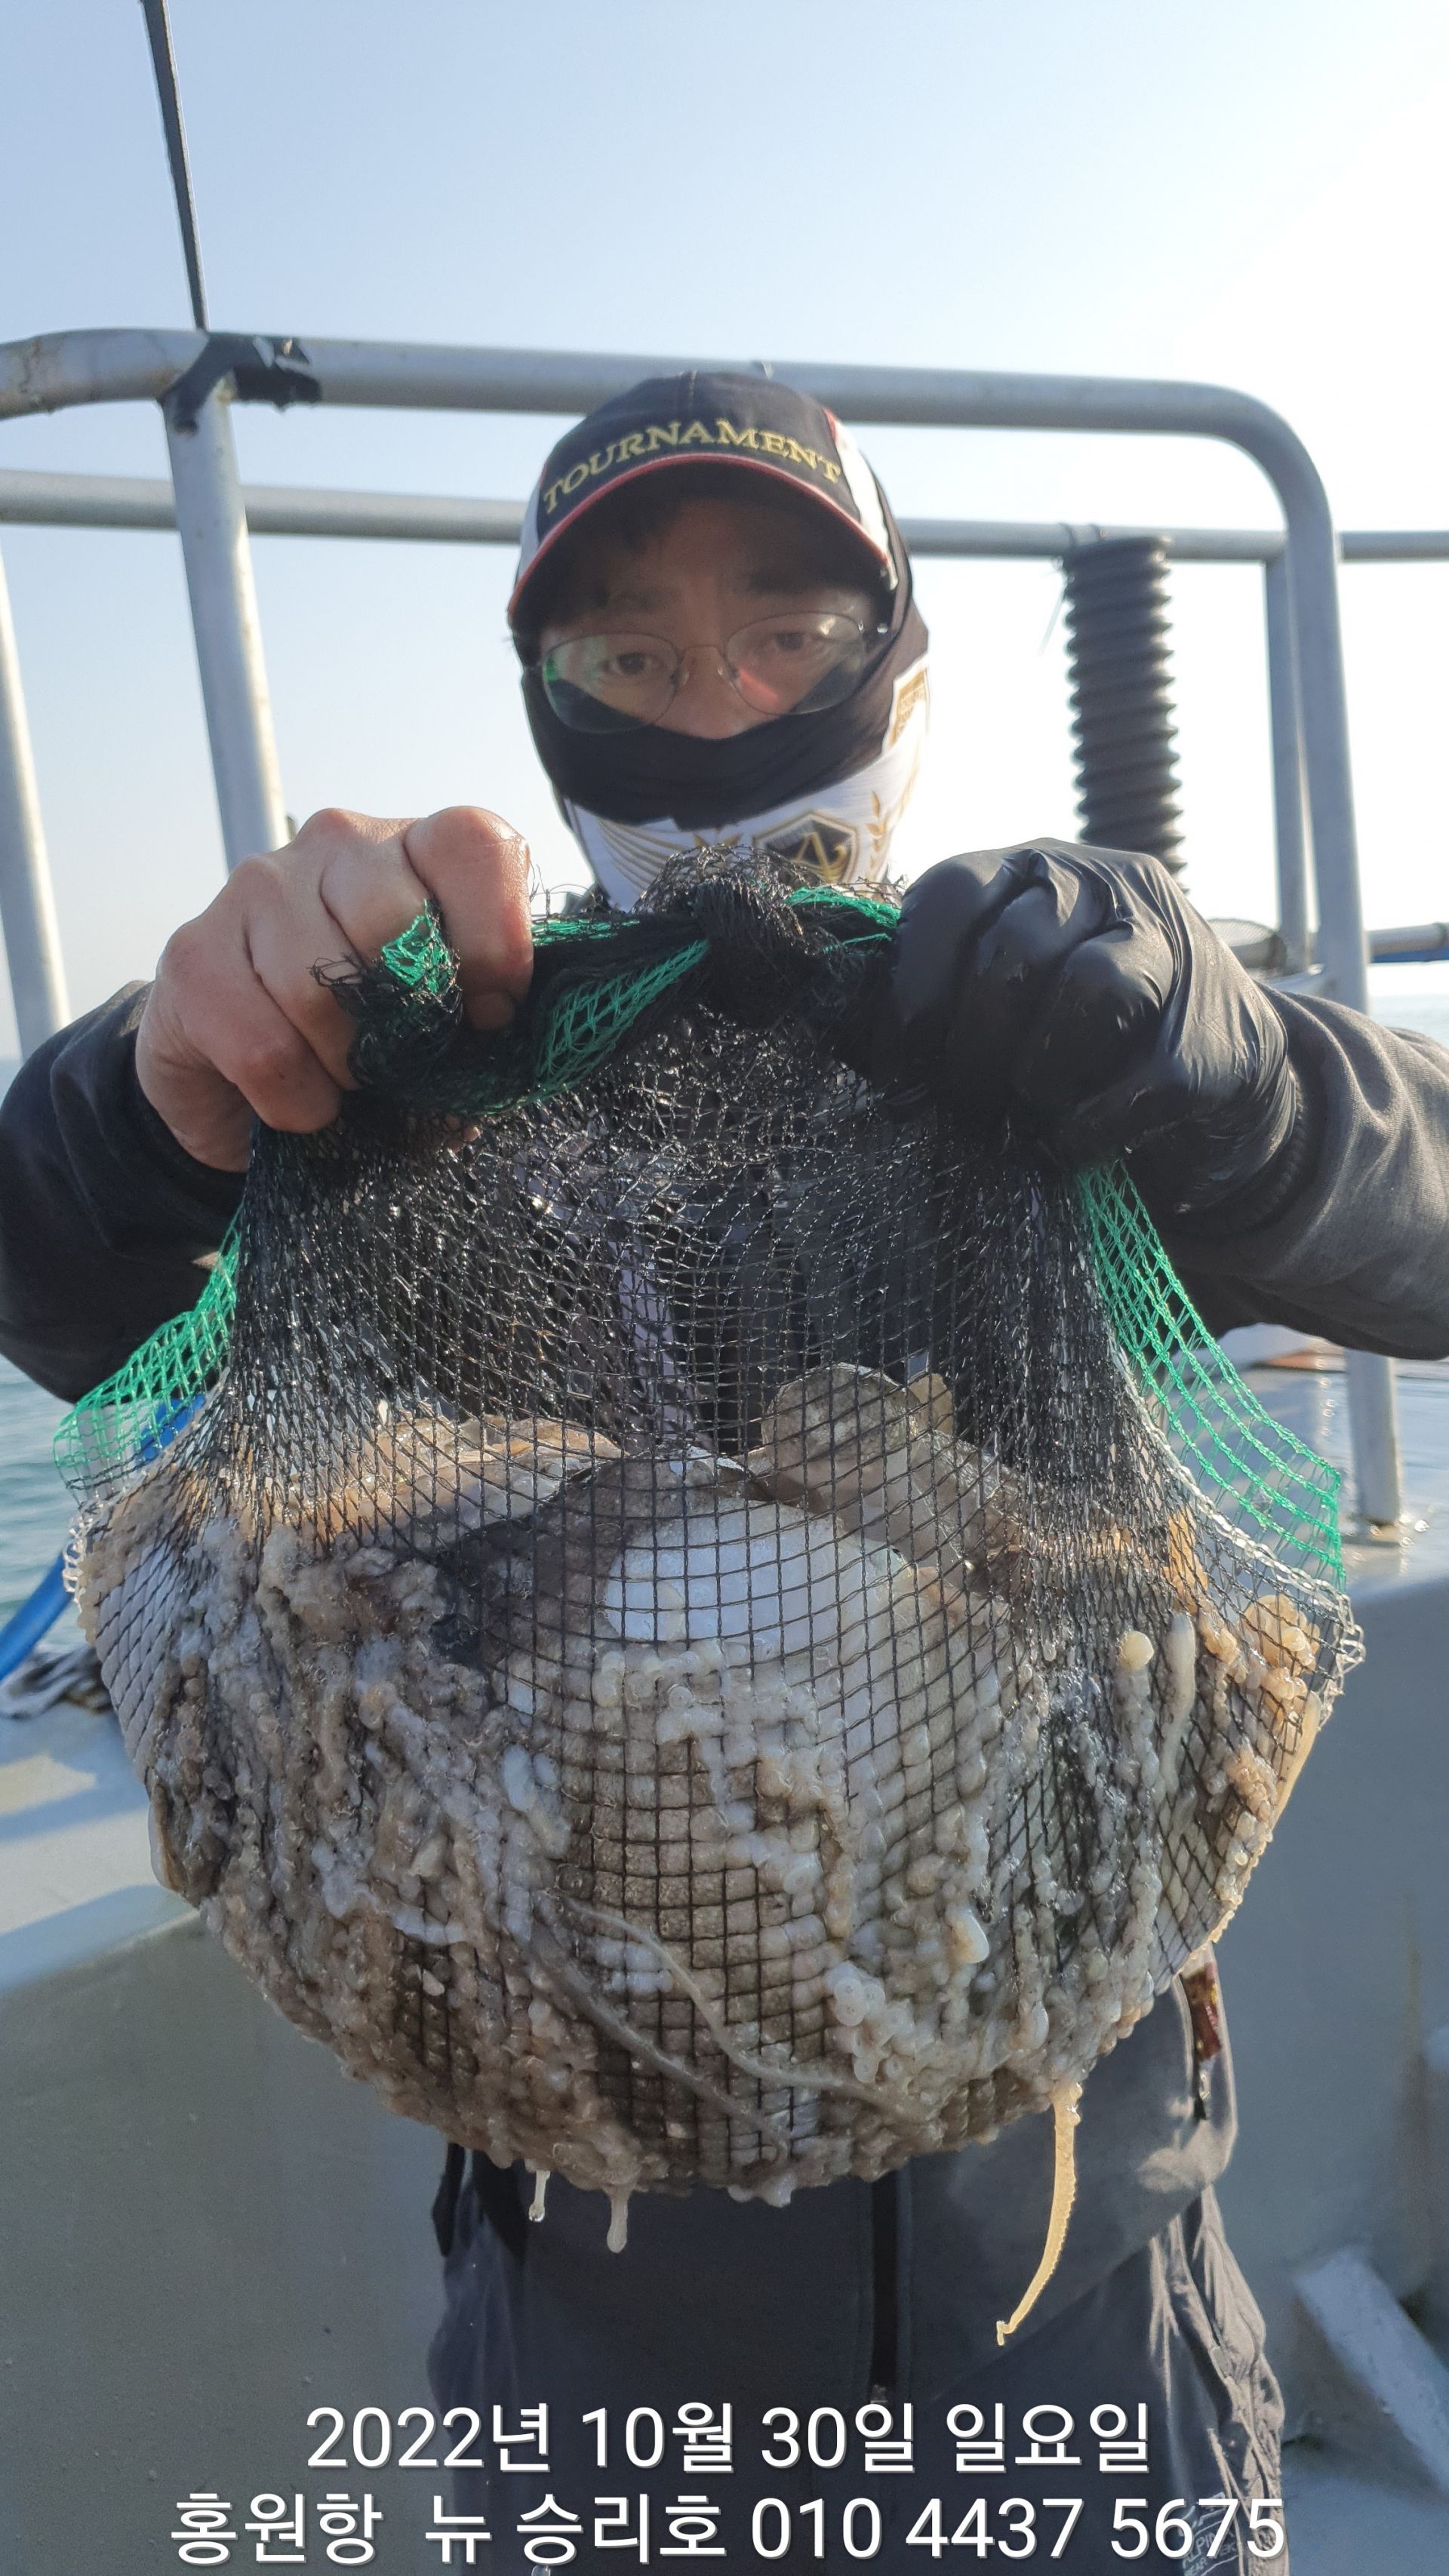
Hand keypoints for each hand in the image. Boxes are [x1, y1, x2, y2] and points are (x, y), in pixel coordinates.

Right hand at [135, 806, 532, 1169]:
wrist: (245, 1081)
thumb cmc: (372, 1043)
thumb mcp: (447, 1027)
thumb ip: (481, 1020)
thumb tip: (492, 1036)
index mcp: (417, 847)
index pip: (473, 844)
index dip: (496, 938)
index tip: (492, 1013)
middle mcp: (337, 844)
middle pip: (393, 925)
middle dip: (410, 1022)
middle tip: (403, 1059)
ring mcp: (258, 887)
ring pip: (322, 990)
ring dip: (348, 1067)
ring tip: (348, 1078)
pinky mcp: (193, 952)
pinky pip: (265, 1048)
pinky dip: (298, 1100)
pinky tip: (301, 1097)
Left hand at [879, 840, 1300, 1217]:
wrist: (1212, 1069)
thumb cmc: (1067, 1033)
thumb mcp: (996, 991)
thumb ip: (923, 1001)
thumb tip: (828, 1028)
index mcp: (1030, 869)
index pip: (953, 894)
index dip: (912, 988)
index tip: (897, 1070)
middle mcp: (1104, 885)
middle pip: (1017, 951)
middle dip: (972, 1048)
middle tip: (959, 1108)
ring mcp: (1172, 948)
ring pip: (1093, 990)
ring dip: (1037, 1074)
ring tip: (1020, 1118)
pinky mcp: (1217, 1034)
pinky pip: (1147, 1078)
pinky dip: (1091, 1127)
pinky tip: (1066, 1145)